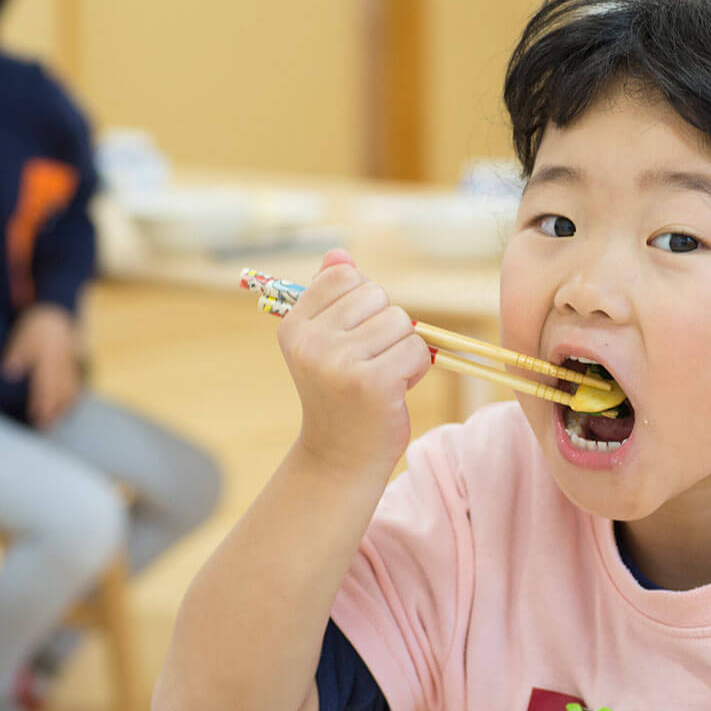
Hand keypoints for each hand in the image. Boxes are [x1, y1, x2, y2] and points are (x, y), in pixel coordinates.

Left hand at [2, 304, 82, 428]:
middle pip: (60, 392)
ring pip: (71, 389)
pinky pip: (76, 383)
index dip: (42, 403)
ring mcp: (71, 364)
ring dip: (65, 406)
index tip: (37, 418)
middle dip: (54, 410)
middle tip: (47, 427)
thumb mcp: (22, 335)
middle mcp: (62, 364)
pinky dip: (72, 395)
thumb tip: (9, 373)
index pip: (46, 385)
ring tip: (58, 419)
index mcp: (49, 358)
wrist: (60, 310)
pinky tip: (68, 403)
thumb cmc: (37, 324)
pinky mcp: (76, 363)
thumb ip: (17, 354)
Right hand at [277, 250, 431, 478]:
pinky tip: (395, 391)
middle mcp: (311, 342)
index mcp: (295, 326)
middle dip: (387, 327)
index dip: (364, 302)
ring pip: (402, 323)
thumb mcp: (328, 342)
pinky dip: (416, 370)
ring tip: (383, 376)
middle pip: (378, 296)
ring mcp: (339, 362)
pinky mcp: (372, 383)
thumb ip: (332, 296)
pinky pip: (416, 351)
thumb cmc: (341, 394)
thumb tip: (339, 252)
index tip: (355, 336)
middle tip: (371, 362)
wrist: (340, 457)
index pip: (345, 275)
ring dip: (403, 349)